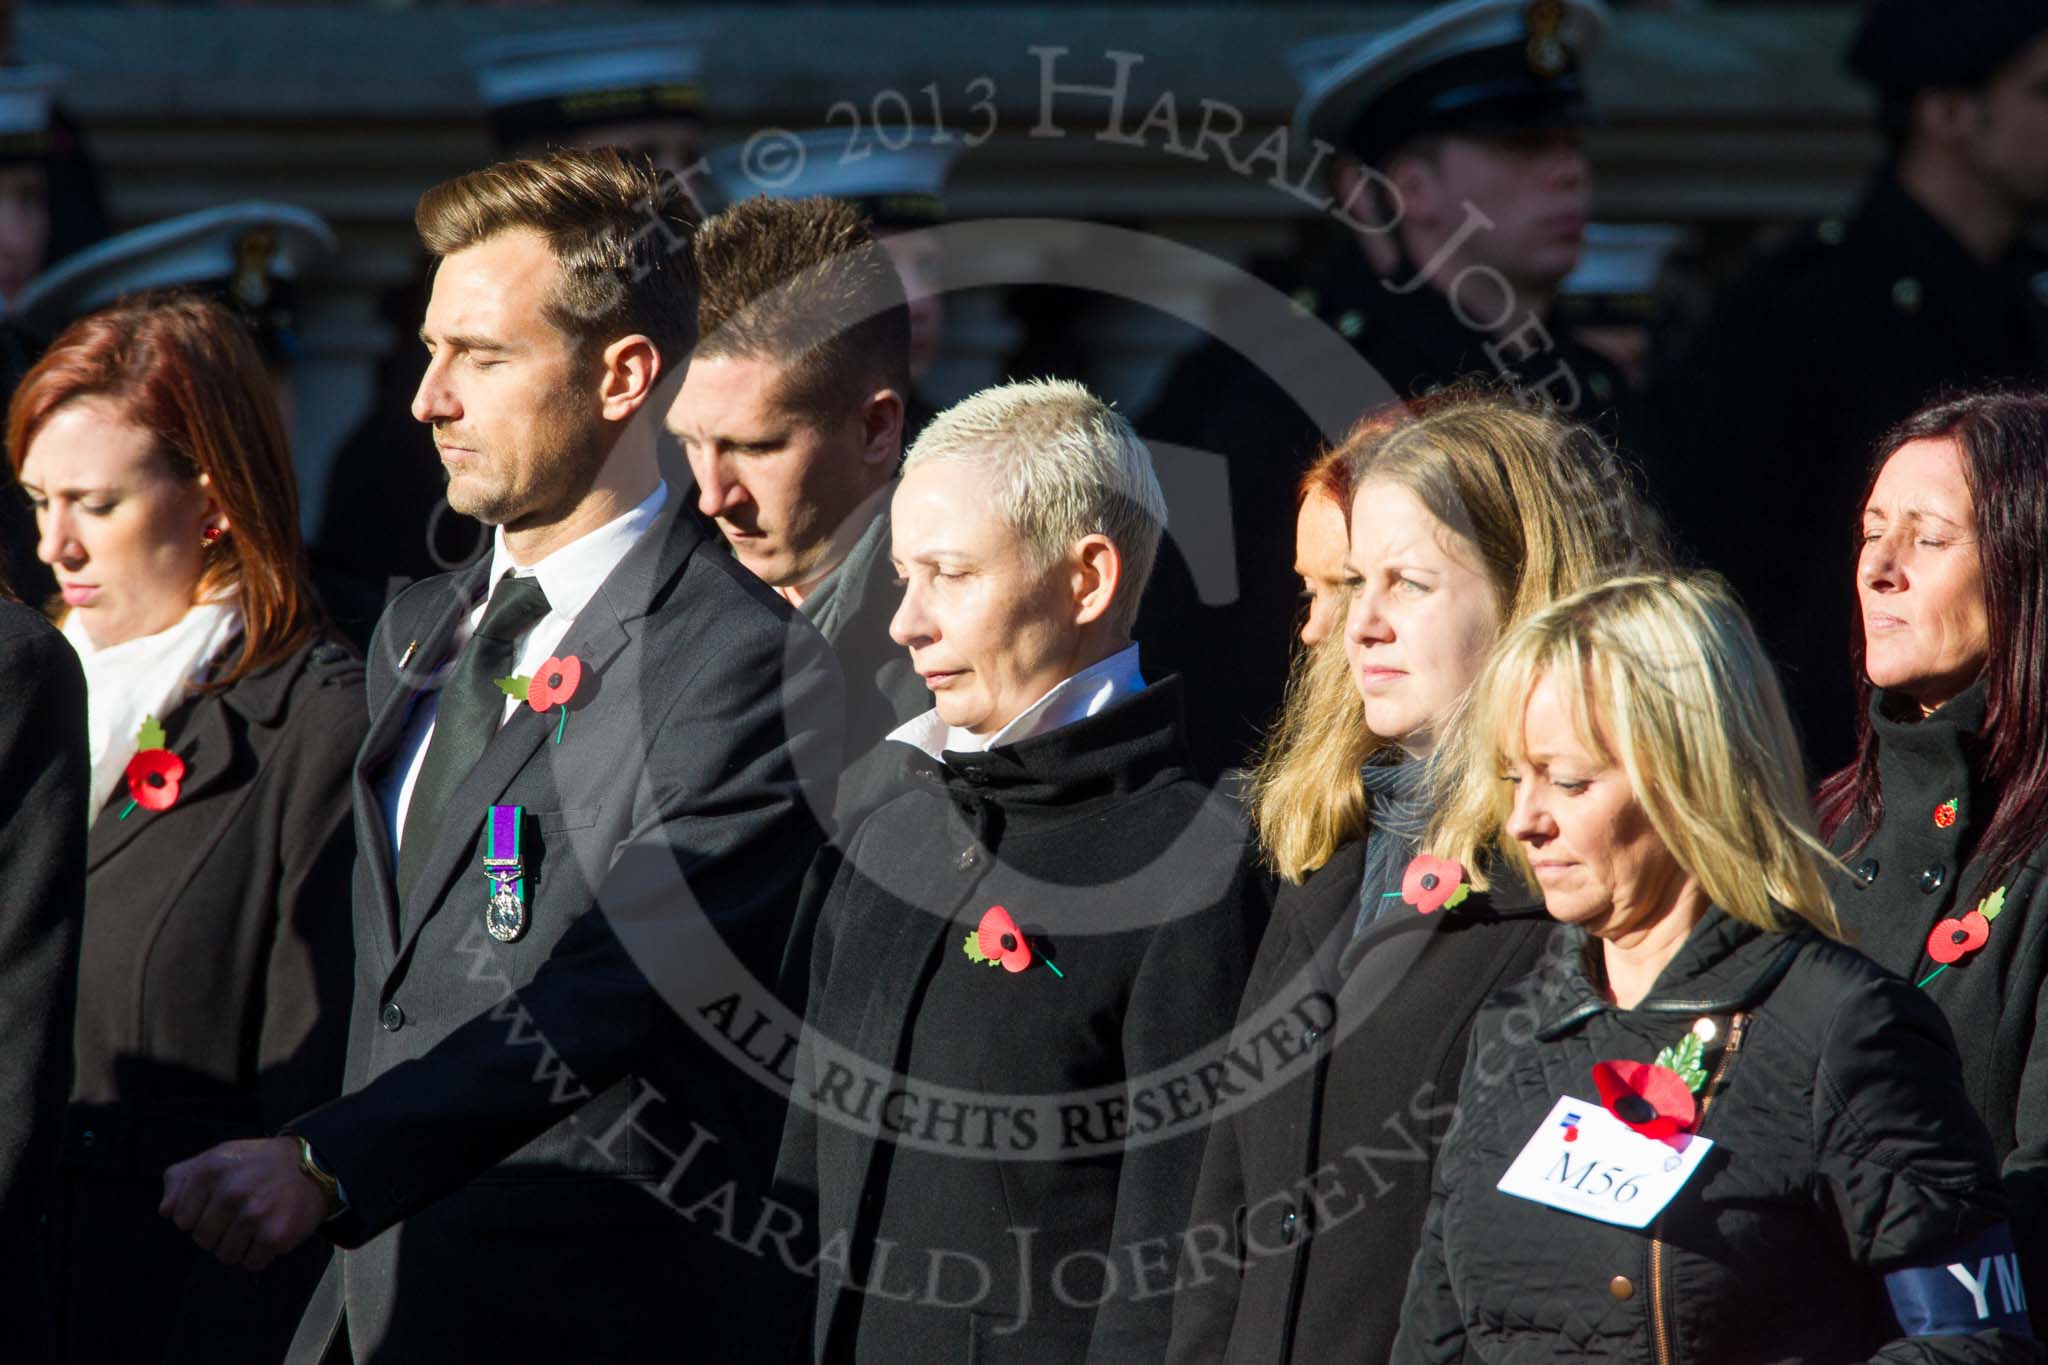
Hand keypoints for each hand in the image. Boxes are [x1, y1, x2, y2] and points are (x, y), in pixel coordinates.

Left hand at [160, 1136, 333, 1269]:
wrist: (313, 1165)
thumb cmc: (259, 1164)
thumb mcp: (217, 1157)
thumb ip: (181, 1177)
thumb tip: (166, 1210)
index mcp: (210, 1171)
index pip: (181, 1220)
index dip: (199, 1216)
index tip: (218, 1205)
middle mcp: (230, 1192)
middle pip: (203, 1240)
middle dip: (220, 1232)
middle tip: (241, 1214)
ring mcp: (253, 1214)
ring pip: (226, 1255)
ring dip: (240, 1246)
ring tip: (256, 1224)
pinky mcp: (274, 1235)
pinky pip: (252, 1263)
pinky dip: (261, 1254)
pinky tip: (270, 1232)